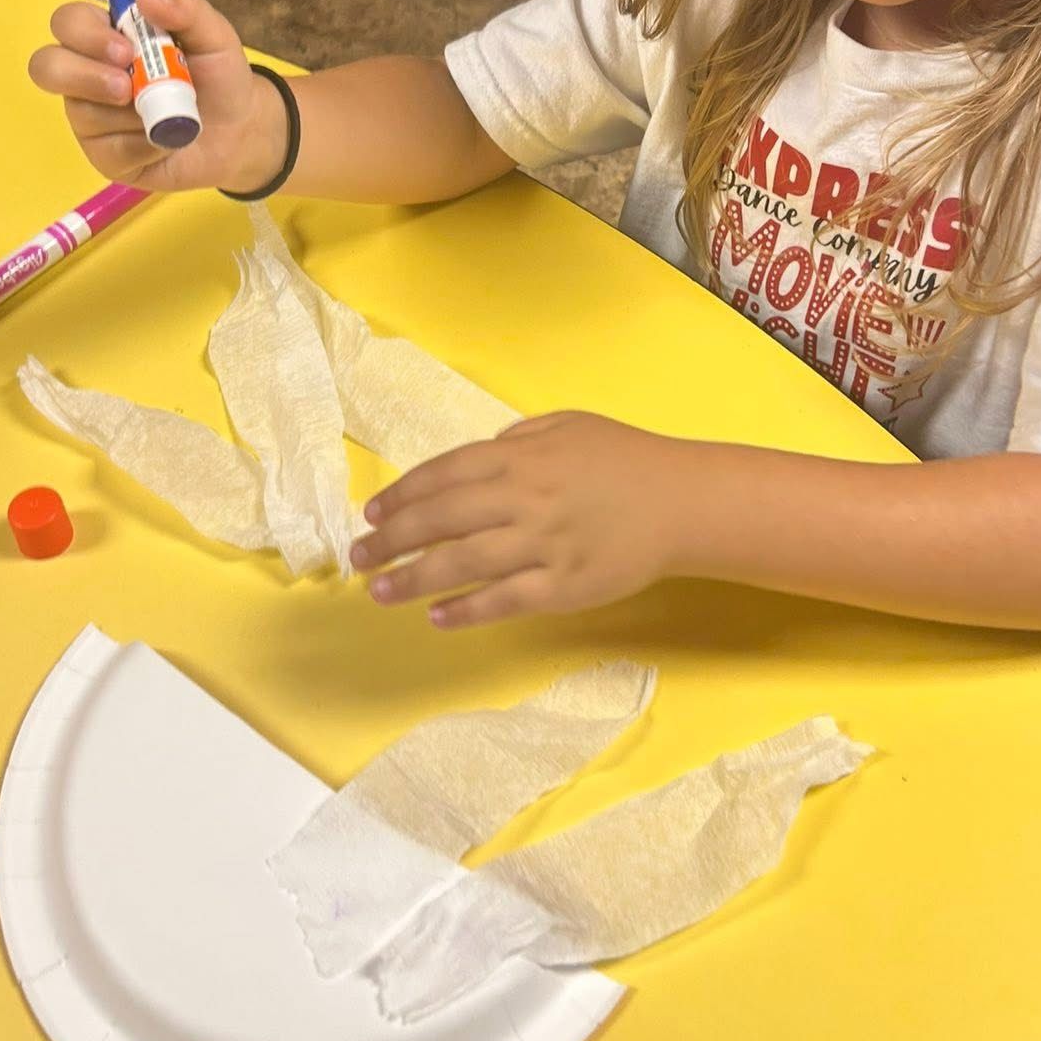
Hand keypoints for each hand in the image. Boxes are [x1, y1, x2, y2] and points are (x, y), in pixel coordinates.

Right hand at [26, 0, 287, 193]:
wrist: (239, 131)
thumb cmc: (218, 77)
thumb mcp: (214, 36)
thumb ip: (187, 9)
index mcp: (107, 36)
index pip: (68, 22)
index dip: (85, 34)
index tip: (124, 48)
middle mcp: (88, 74)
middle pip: (46, 66)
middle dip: (82, 76)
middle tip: (125, 88)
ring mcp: (91, 117)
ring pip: (81, 112)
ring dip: (130, 115)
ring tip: (165, 114)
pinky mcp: (104, 155)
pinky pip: (110, 151)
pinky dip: (144, 145)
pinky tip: (166, 141)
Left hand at [351, 411, 686, 627]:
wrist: (682, 501)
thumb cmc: (624, 458)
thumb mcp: (567, 425)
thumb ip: (518, 438)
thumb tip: (478, 457)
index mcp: (521, 456)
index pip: (444, 474)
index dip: (402, 494)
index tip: (372, 512)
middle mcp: (524, 498)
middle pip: (441, 519)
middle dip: (392, 538)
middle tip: (358, 556)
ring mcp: (542, 544)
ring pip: (462, 563)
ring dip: (413, 578)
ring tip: (379, 591)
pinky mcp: (562, 586)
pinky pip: (504, 600)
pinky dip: (466, 609)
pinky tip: (436, 615)